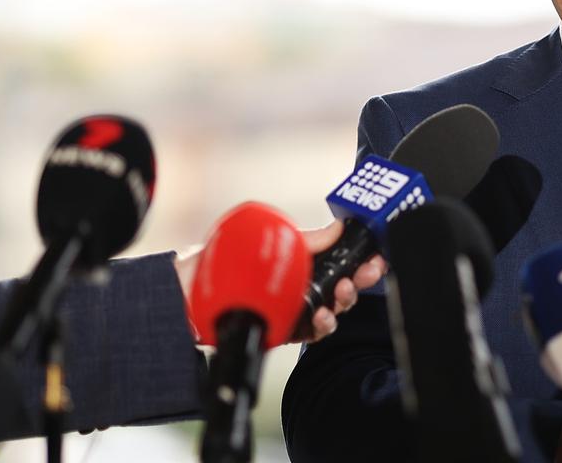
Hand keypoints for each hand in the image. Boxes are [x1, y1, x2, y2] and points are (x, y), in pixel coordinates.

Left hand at [174, 219, 386, 343]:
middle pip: (345, 286)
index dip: (363, 260)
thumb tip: (340, 228)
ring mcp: (294, 310)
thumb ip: (309, 239)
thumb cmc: (223, 262)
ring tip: (339, 293)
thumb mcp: (272, 241)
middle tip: (364, 274)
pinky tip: (321, 317)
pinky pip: (311, 332)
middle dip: (360, 280)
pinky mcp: (283, 331)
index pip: (343, 261)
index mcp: (304, 262)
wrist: (186, 292)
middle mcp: (302, 286)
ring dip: (343, 302)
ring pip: (333, 311)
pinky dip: (321, 326)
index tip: (375, 257)